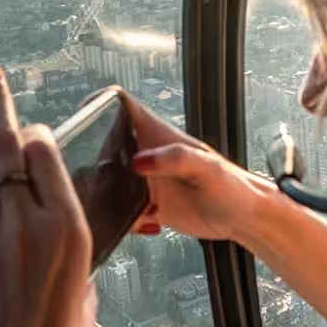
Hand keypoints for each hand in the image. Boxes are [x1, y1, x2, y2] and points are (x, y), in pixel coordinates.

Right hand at [101, 90, 280, 240]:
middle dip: (92, 156)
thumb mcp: (208, 169)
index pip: (124, 106)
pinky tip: (146, 224)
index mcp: (161, 137)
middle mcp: (149, 156)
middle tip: (87, 174)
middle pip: (107, 145)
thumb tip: (140, 161)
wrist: (244, 218)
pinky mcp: (148, 206)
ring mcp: (146, 181)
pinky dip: (124, 220)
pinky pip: (123, 210)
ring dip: (105, 193)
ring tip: (116, 206)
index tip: (82, 112)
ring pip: (110, 180)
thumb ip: (176, 159)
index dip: (101, 102)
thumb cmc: (234, 187)